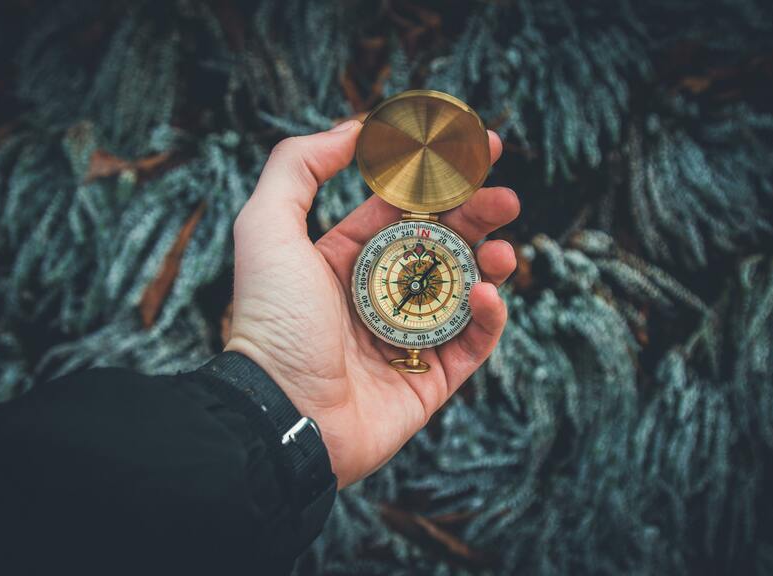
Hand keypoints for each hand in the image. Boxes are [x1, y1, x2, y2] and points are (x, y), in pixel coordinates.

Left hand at [225, 120, 518, 486]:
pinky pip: (472, 344)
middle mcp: (378, 294)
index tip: (475, 150)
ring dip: (490, 265)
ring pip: (464, 291)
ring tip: (503, 251)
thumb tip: (353, 129)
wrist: (282, 415)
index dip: (438, 180)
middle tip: (506, 197)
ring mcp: (407, 338)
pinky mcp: (430, 380)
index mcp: (343, 259)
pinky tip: (487, 295)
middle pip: (442, 244)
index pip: (401, 210)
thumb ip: (299, 168)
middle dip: (478, 216)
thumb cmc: (271, 321)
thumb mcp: (266, 227)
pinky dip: (488, 318)